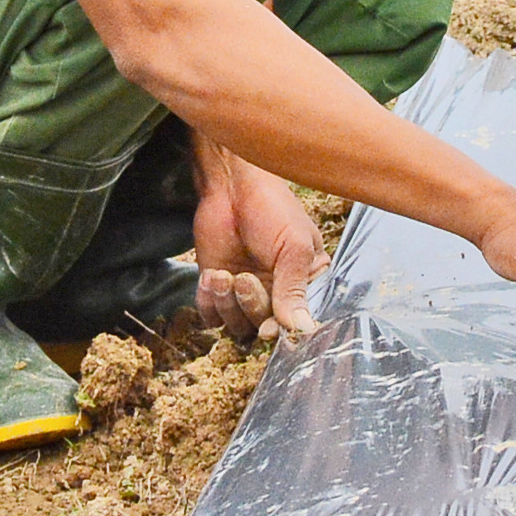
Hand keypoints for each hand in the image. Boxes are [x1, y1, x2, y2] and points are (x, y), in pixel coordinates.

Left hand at [189, 147, 323, 341]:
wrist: (231, 185)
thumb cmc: (272, 208)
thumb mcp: (293, 246)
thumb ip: (294, 289)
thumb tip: (300, 329)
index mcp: (306, 283)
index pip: (299, 321)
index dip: (283, 329)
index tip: (269, 328)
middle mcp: (277, 292)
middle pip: (264, 327)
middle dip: (251, 306)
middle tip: (244, 279)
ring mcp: (247, 292)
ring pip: (237, 326)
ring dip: (228, 305)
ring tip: (223, 276)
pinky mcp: (218, 289)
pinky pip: (212, 317)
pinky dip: (209, 303)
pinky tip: (211, 277)